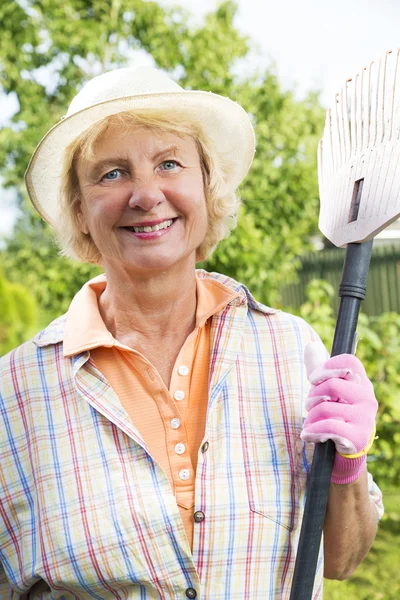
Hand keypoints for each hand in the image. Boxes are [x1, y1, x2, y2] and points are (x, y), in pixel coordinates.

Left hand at [301, 342, 377, 483]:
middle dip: (312, 396)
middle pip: (332, 385)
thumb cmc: (336, 413)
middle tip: (309, 406)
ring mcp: (365, 418)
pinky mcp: (359, 437)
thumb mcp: (327, 391)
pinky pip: (328, 427)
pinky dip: (312, 431)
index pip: (349, 362)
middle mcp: (367, 398)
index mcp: (361, 382)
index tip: (313, 379)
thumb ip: (318, 368)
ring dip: (309, 417)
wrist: (346, 448)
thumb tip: (310, 345)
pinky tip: (307, 435)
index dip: (328, 366)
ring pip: (326, 408)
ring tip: (309, 424)